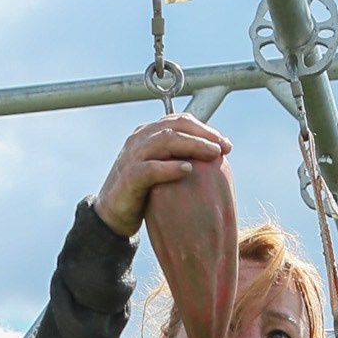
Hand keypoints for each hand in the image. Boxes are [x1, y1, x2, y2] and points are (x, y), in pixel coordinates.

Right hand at [92, 113, 230, 239]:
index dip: (205, 129)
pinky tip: (188, 170)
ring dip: (192, 145)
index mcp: (149, 133)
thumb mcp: (162, 168)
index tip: (225, 144)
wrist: (112, 216)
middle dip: (203, 135)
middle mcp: (140, 139)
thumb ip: (179, 157)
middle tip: (224, 147)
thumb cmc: (143, 193)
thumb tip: (213, 154)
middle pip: (175, 126)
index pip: (180, 121)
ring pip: (165, 141)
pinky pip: (150, 169)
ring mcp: (132, 156)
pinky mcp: (129, 177)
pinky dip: (170, 167)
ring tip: (213, 155)